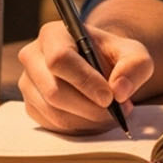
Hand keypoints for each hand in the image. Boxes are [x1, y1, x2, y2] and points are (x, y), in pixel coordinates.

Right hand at [17, 20, 152, 132]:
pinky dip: (79, 128)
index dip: (84, 81)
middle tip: (116, 111)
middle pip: (54, 91)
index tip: (109, 97)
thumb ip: (134, 66)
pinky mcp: (32, 106)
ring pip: (54, 113)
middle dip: (89, 108)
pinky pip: (53, 126)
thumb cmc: (113, 57)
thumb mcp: (133, 53)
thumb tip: (120, 90)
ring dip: (87, 120)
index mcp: (53, 34)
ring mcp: (28, 83)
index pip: (60, 59)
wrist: (99, 67)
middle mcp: (33, 57)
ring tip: (110, 114)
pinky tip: (95, 118)